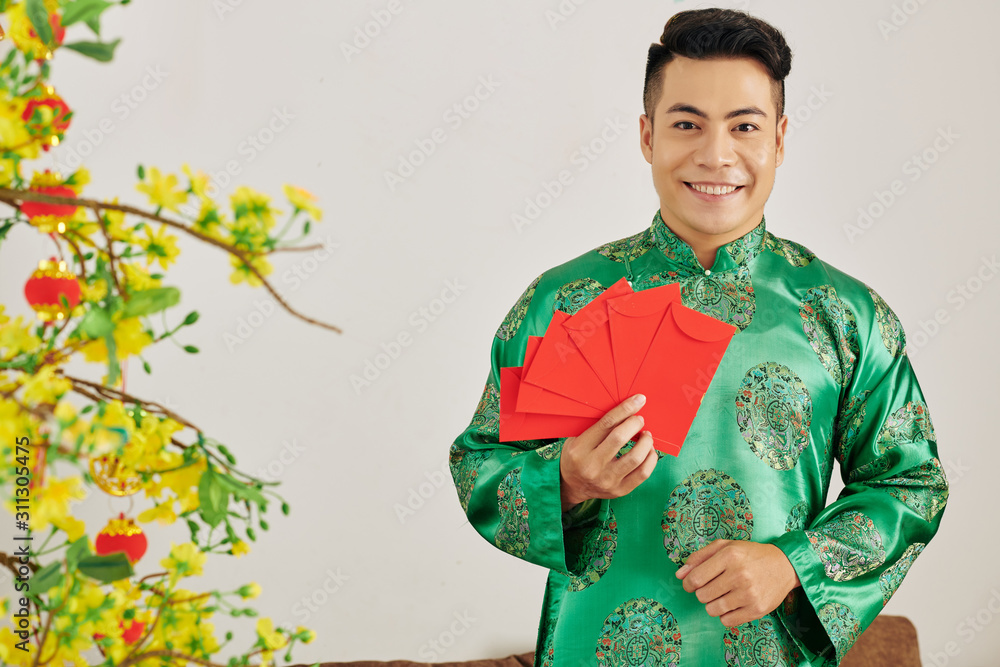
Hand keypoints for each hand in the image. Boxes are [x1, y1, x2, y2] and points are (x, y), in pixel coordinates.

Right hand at [559, 394, 658, 511]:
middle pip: (620, 438)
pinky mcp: (619, 490)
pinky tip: (648, 450)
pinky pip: (643, 473)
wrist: (572, 486)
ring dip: (646, 442)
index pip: (606, 424)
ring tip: (646, 435)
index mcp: (580, 449)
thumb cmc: (576, 456)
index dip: (625, 410)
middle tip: (640, 419)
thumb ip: (594, 426)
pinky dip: (650, 458)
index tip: (638, 400)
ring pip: (635, 458)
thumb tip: (622, 409)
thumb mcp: (576, 438)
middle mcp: (592, 466)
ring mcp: (607, 481)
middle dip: (635, 423)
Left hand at [675, 539, 800, 627]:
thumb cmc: (750, 554)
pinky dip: (725, 615)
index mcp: (729, 556)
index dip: (688, 583)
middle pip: (702, 595)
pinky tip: (732, 604)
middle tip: (712, 587)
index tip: (690, 584)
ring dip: (713, 604)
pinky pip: (727, 621)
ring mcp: (749, 594)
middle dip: (702, 593)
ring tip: (722, 595)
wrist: (785, 565)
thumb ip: (699, 557)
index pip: (695, 578)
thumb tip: (679, 574)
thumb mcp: (725, 546)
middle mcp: (739, 575)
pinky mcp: (757, 610)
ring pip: (712, 610)